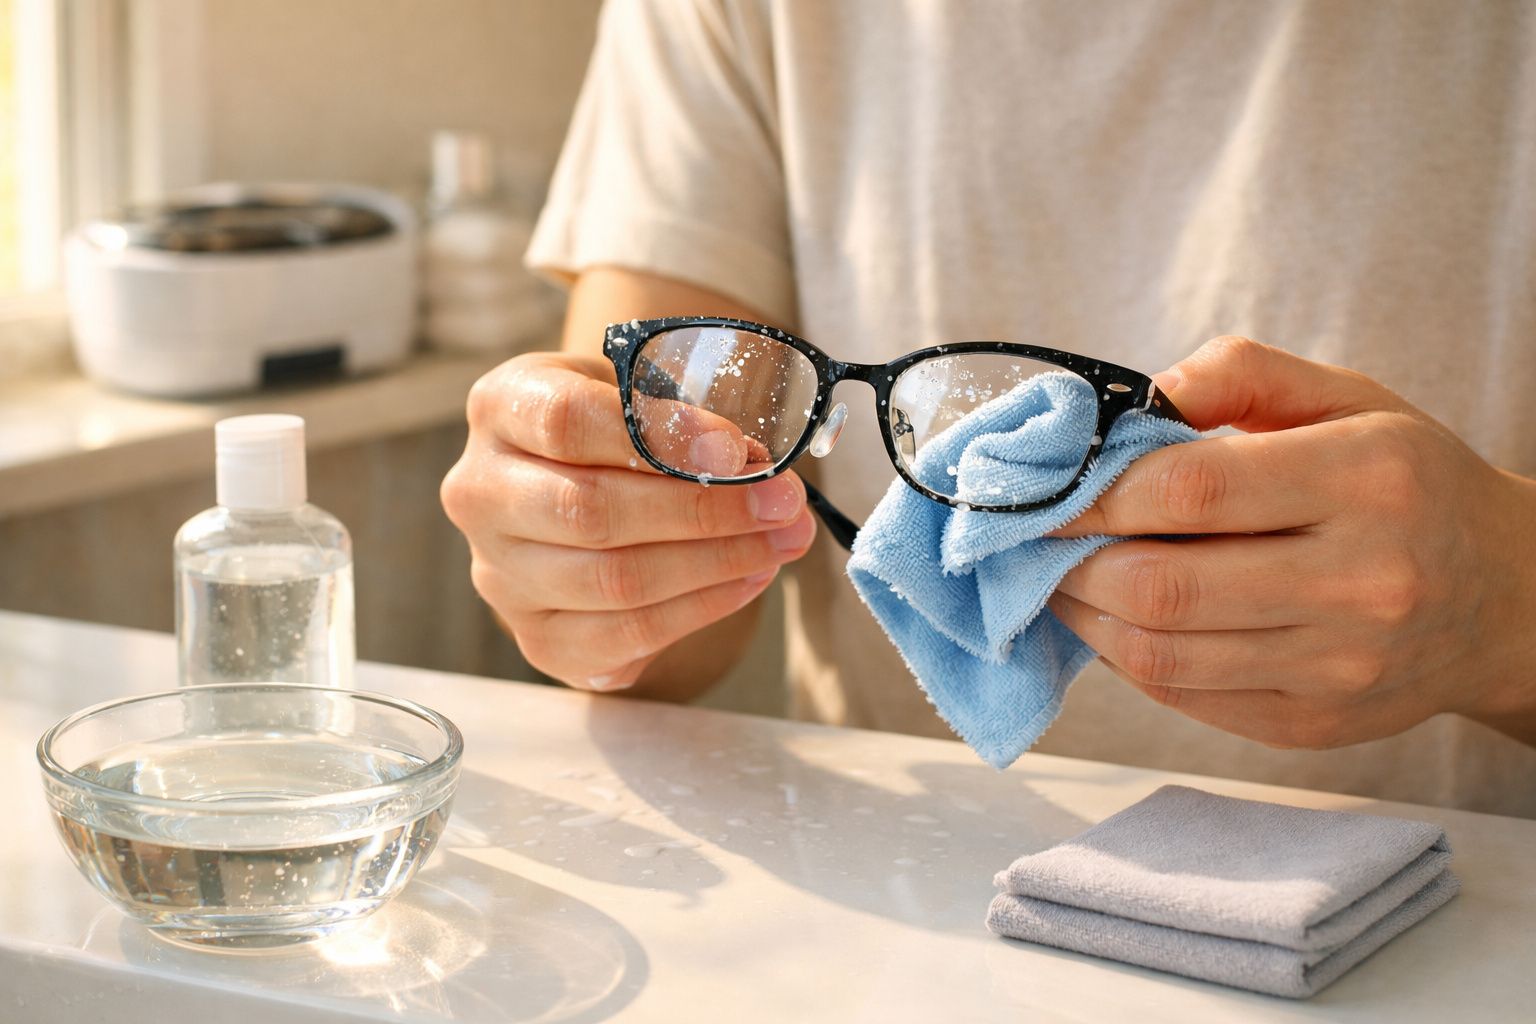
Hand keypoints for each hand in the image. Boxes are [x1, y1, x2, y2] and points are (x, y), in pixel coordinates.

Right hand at [440, 351, 816, 692]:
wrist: (576, 493)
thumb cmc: (613, 430)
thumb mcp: (637, 392)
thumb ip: (683, 418)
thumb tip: (747, 465)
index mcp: (500, 409)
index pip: (567, 422)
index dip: (660, 437)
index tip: (738, 451)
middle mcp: (480, 492)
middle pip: (590, 510)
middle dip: (705, 510)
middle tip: (784, 504)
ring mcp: (501, 574)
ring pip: (613, 581)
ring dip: (716, 564)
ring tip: (781, 542)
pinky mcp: (537, 637)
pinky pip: (624, 635)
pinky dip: (700, 609)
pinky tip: (749, 578)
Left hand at [1047, 336, 1535, 747]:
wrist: (1510, 599)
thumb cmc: (1409, 482)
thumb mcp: (1350, 398)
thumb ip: (1241, 376)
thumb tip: (1138, 399)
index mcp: (1367, 479)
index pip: (1191, 491)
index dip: (1096, 493)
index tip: (1045, 489)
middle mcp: (1361, 581)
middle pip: (1162, 587)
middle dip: (1071, 562)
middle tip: (1034, 540)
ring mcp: (1339, 667)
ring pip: (1161, 655)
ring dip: (1084, 615)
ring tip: (1059, 577)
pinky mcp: (1314, 724)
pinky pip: (1185, 697)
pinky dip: (1126, 657)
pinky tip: (1112, 620)